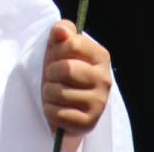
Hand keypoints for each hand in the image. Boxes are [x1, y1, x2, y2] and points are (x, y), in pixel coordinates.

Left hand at [41, 20, 111, 139]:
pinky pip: (58, 113)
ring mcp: (99, 103)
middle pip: (66, 68)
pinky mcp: (89, 123)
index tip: (55, 56)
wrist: (66, 105)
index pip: (72, 43)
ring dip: (48, 93)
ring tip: (53, 93)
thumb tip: (60, 30)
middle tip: (53, 77)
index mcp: (101, 56)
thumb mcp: (60, 47)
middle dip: (51, 73)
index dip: (56, 49)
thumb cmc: (62, 70)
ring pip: (59, 92)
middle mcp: (105, 79)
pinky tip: (56, 108)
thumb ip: (62, 32)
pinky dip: (49, 110)